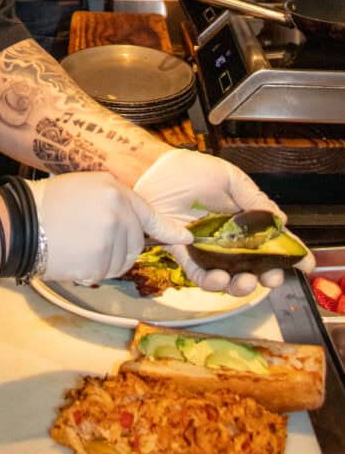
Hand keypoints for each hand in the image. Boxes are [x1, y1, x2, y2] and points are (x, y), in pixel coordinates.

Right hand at [26, 172, 190, 283]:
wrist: (22, 223)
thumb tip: (137, 220)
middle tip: (91, 236)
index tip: (186, 237)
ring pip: (123, 260)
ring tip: (79, 243)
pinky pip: (107, 272)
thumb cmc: (50, 202)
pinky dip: (95, 270)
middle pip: (136, 242)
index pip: (149, 214)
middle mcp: (118, 216)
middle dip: (121, 245)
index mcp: (115, 192)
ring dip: (107, 258)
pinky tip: (76, 256)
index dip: (169, 228)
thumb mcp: (87, 186)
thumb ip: (116, 200)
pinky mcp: (99, 265)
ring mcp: (110, 242)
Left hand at [133, 149, 314, 294]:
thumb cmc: (185, 169)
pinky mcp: (182, 253)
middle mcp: (223, 235)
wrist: (150, 170)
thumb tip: (279, 218)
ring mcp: (204, 247)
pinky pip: (200, 274)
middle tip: (271, 277)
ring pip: (228, 275)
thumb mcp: (227, 177)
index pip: (266, 238)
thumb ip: (252, 198)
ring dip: (241, 284)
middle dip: (266, 275)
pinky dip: (212, 281)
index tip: (302, 264)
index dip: (283, 252)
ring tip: (245, 281)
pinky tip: (220, 278)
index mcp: (238, 217)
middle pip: (251, 264)